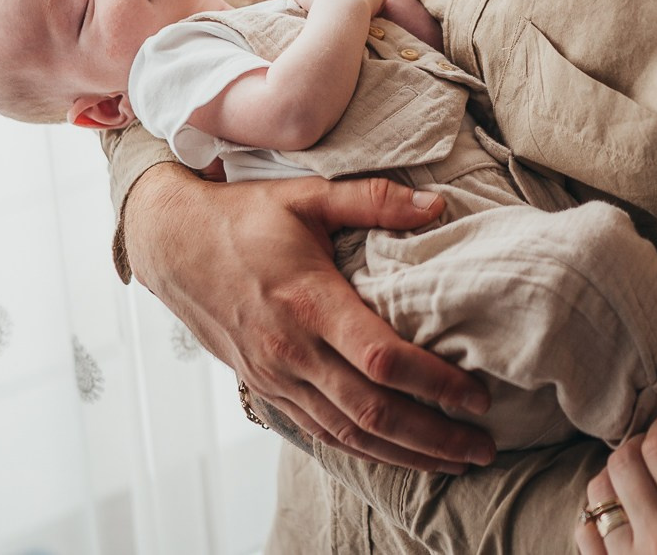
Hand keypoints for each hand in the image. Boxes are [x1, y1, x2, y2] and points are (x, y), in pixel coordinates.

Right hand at [124, 161, 496, 472]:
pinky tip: (398, 454)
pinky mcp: (266, 388)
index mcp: (309, 303)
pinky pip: (321, 432)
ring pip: (348, 434)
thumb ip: (374, 200)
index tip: (478, 395)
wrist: (172, 244)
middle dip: (434, 436)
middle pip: (372, 413)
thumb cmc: (243, 217)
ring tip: (455, 461)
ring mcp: (276, 377)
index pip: (382, 359)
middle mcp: (292, 351)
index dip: (435, 384)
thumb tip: (438, 203)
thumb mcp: (308, 195)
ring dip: (405, 454)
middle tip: (484, 448)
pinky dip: (364, 450)